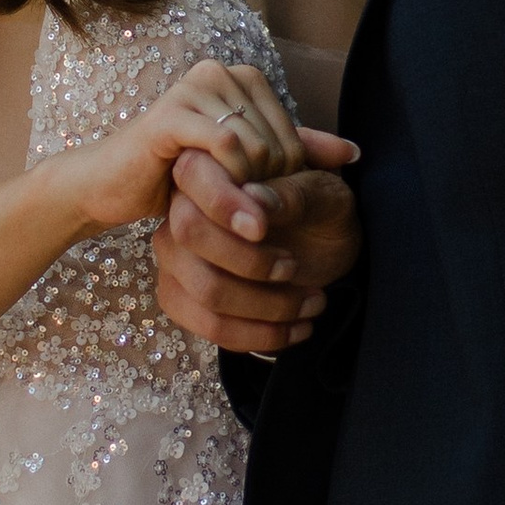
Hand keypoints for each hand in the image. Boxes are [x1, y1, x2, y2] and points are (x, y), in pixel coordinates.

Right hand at [73, 58, 305, 238]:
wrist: (113, 184)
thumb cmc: (178, 176)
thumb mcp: (245, 167)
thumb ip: (299, 154)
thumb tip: (354, 153)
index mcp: (240, 78)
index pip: (294, 136)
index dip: (286, 180)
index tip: (262, 205)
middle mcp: (218, 73)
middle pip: (277, 143)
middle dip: (268, 188)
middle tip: (247, 215)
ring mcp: (192, 89)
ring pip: (256, 147)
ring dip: (250, 191)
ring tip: (236, 217)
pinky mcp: (169, 116)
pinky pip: (225, 147)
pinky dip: (231, 182)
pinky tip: (219, 204)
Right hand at [155, 146, 358, 356]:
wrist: (328, 249)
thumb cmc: (324, 211)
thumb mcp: (326, 196)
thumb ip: (295, 193)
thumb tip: (255, 197)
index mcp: (212, 168)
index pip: (193, 178)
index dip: (222, 205)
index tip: (264, 229)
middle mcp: (181, 208)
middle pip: (189, 236)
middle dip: (250, 263)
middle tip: (293, 267)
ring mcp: (176, 256)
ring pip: (205, 290)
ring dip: (266, 308)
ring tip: (312, 304)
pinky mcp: (183, 297)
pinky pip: (206, 326)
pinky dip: (256, 336)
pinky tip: (295, 330)